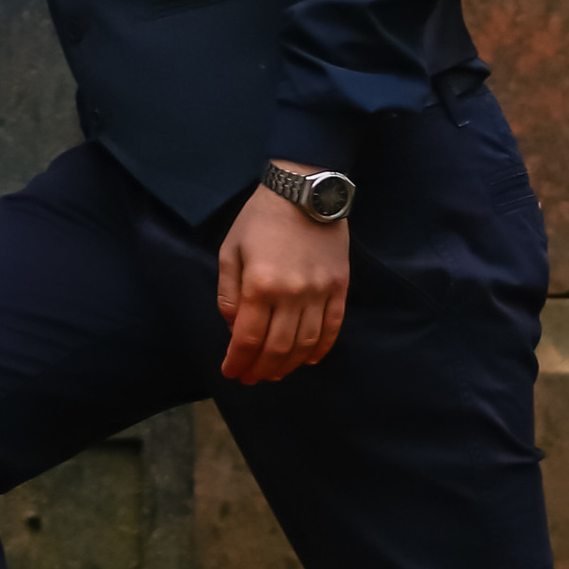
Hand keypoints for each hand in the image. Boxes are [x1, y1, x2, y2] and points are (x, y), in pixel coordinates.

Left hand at [215, 174, 349, 384]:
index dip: (239, 361)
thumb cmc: (260, 218)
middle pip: (277, 348)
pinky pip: (333, 327)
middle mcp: (292, 293)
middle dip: (261, 369)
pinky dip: (321, 349)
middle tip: (251, 378)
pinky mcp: (339, 286)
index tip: (232, 372)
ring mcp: (320, 292)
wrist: (304, 190)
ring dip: (288, 365)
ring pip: (306, 343)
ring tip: (275, 373)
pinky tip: (308, 360)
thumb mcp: (231, 249)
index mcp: (260, 284)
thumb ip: (229, 291)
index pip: (248, 338)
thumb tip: (234, 327)